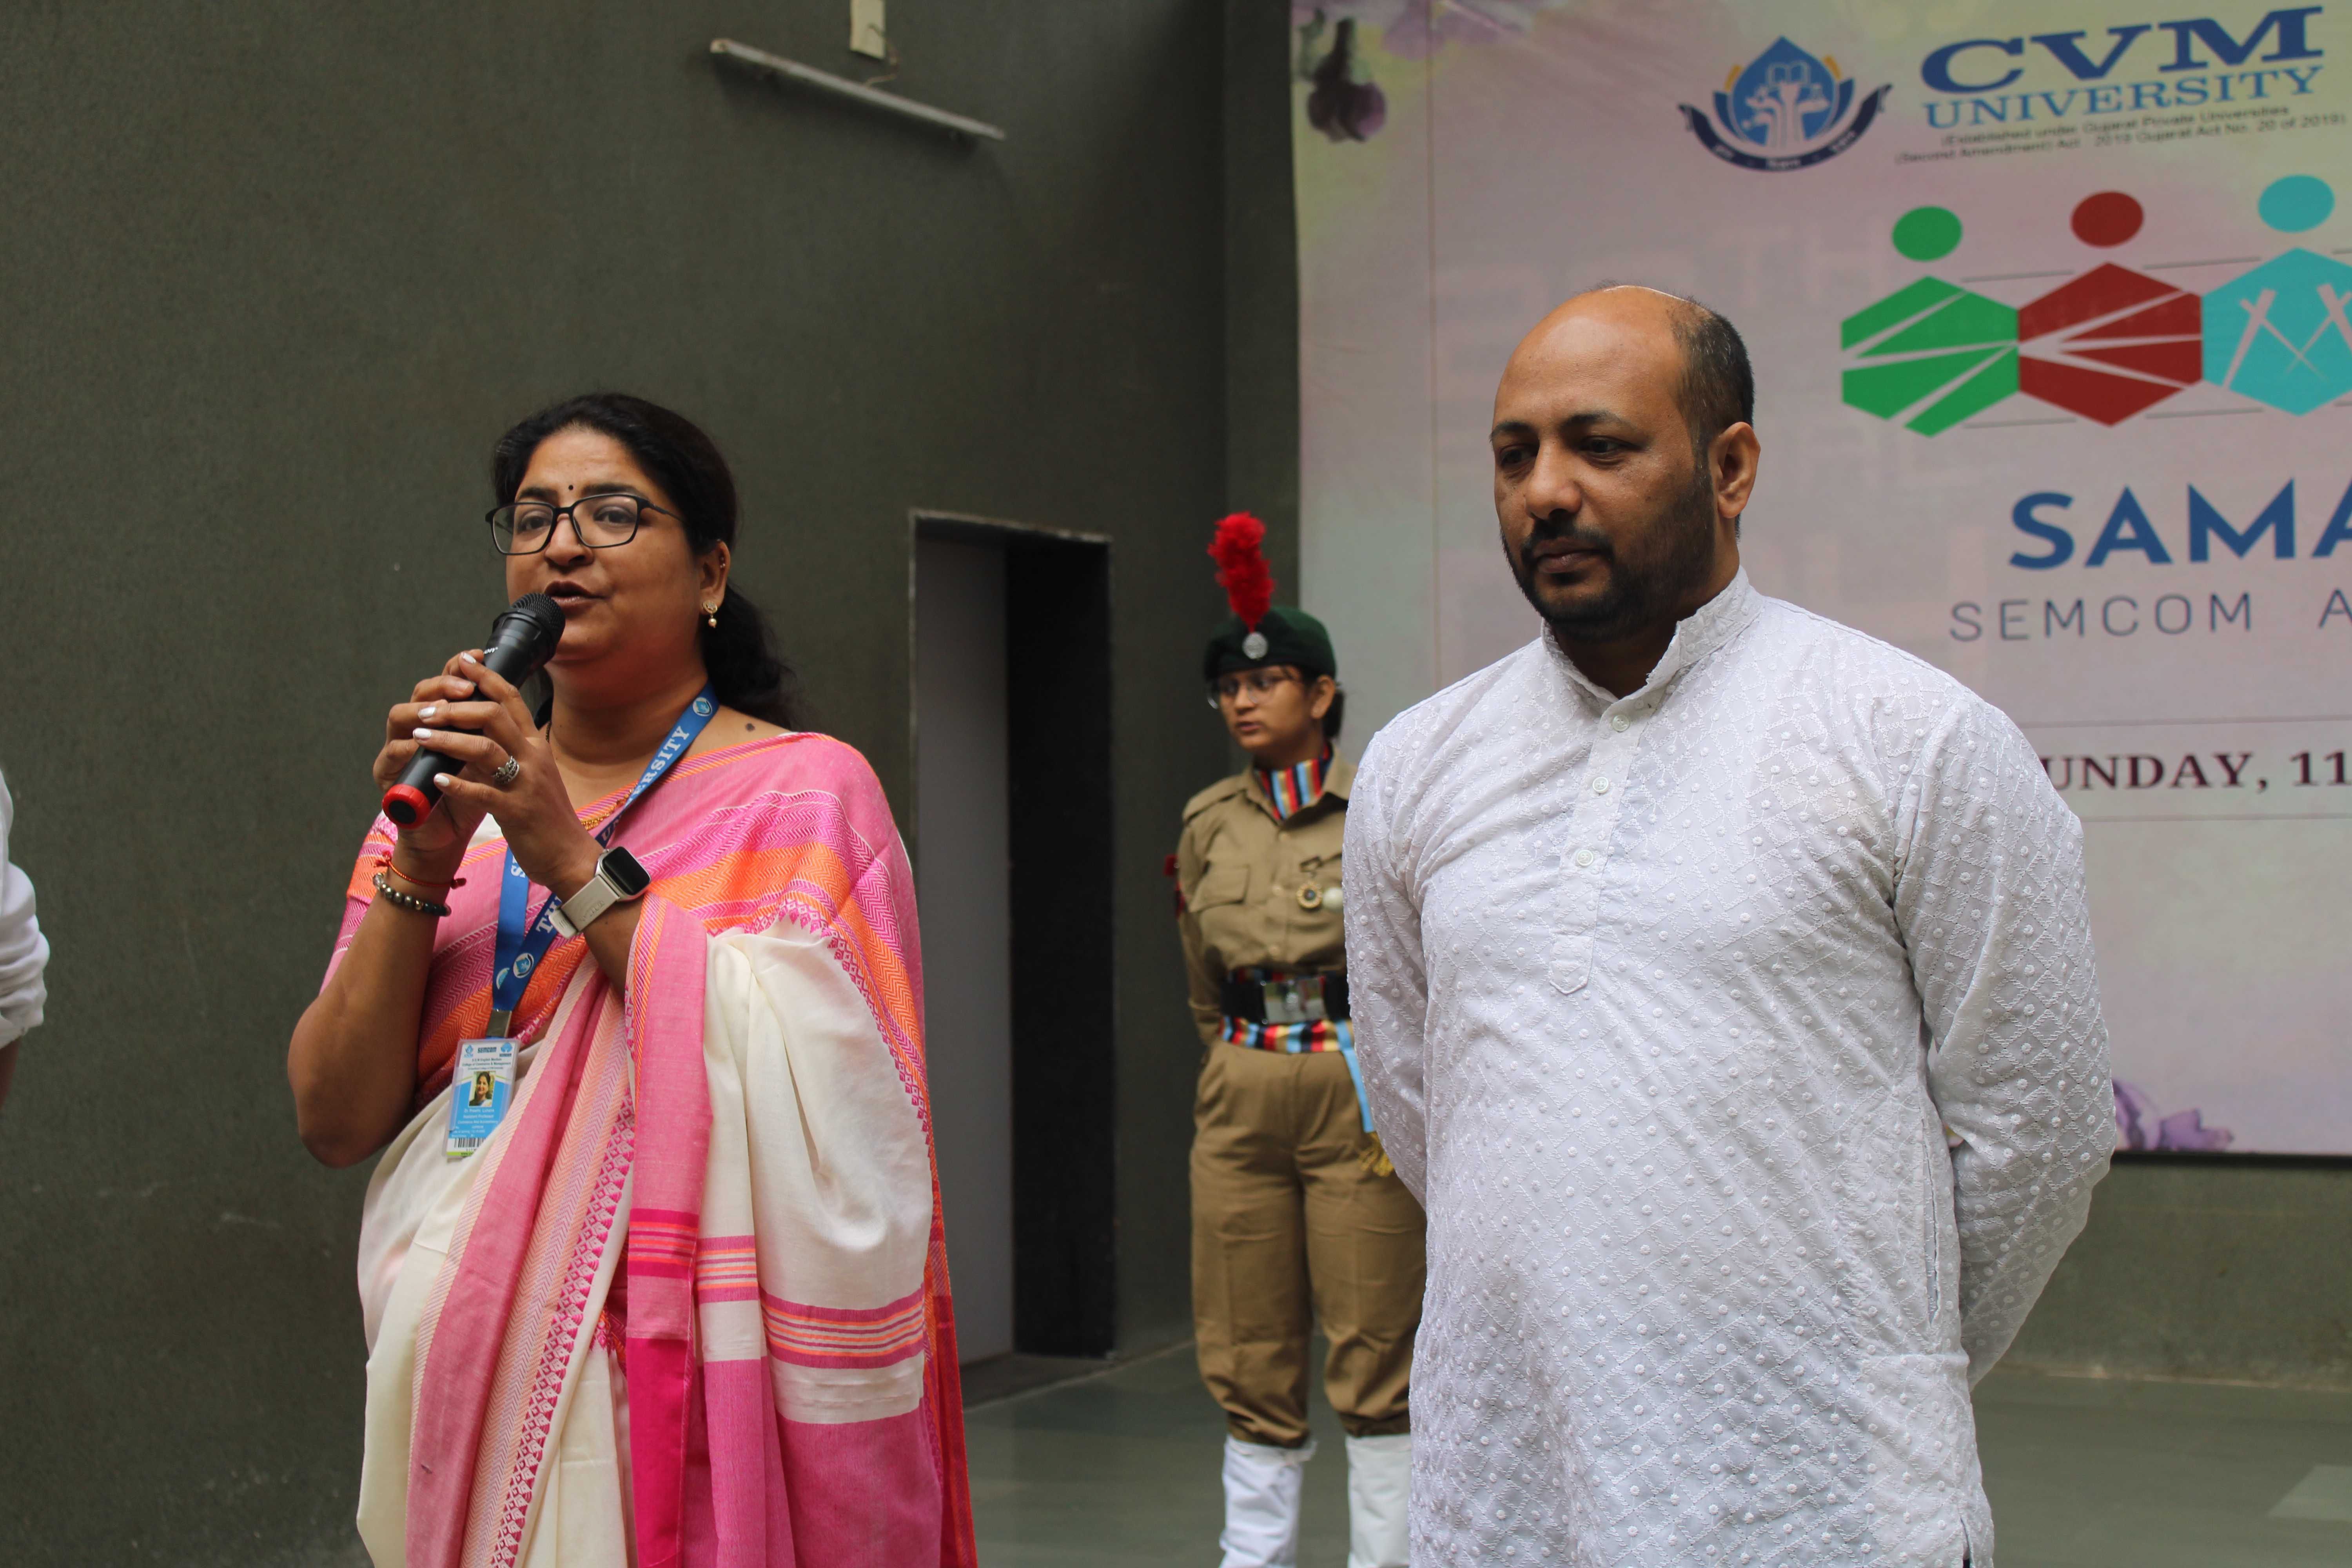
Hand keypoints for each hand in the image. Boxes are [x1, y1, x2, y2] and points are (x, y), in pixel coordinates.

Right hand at [372, 653, 496, 875]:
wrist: (453, 837)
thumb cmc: (472, 796)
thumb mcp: (489, 759)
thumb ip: (491, 731)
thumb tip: (510, 693)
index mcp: (442, 723)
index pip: (445, 685)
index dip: (458, 669)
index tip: (478, 658)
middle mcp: (417, 731)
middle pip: (420, 693)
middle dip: (442, 687)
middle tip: (465, 689)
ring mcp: (398, 753)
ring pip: (399, 717)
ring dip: (421, 712)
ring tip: (443, 713)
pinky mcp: (389, 778)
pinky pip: (392, 757)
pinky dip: (408, 751)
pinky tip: (423, 748)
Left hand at [391, 654, 601, 897]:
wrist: (571, 857)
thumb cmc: (547, 817)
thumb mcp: (534, 775)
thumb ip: (512, 751)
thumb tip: (480, 732)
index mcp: (536, 745)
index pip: (511, 698)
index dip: (485, 676)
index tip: (461, 661)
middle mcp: (533, 757)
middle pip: (493, 715)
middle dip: (454, 708)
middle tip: (425, 711)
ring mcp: (526, 784)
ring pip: (484, 748)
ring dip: (447, 739)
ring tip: (419, 736)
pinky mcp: (517, 813)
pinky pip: (484, 793)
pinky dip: (458, 784)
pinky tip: (439, 780)